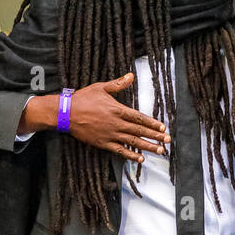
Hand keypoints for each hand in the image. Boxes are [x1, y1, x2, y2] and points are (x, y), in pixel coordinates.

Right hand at [19, 74, 169, 162]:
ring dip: (147, 147)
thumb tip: (131, 75)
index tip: (163, 127)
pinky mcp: (103, 143)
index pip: (139, 118)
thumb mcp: (101, 88)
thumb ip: (118, 84)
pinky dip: (131, 155)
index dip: (152, 123)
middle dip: (155, 136)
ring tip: (160, 151)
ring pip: (133, 142)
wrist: (66, 113)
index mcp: (118, 109)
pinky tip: (140, 159)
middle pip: (140, 131)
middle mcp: (116, 123)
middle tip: (168, 141)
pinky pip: (120, 150)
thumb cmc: (83, 99)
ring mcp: (110, 134)